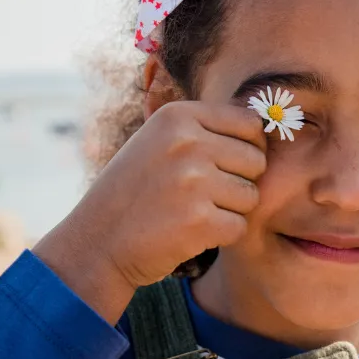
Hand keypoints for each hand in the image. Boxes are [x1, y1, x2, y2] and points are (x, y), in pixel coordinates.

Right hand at [34, 102, 266, 321]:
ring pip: (251, 197)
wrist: (96, 242)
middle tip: (204, 197)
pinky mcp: (199, 221)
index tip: (227, 166)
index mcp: (178, 117)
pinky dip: (220, 236)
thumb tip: (263, 126)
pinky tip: (190, 233)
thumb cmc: (134, 191)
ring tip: (193, 213)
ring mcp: (193, 182)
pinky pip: (239, 227)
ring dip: (230, 211)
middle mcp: (187, 143)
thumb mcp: (158, 142)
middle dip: (239, 182)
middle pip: (256, 162)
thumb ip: (203, 130)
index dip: (248, 149)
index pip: (250, 124)